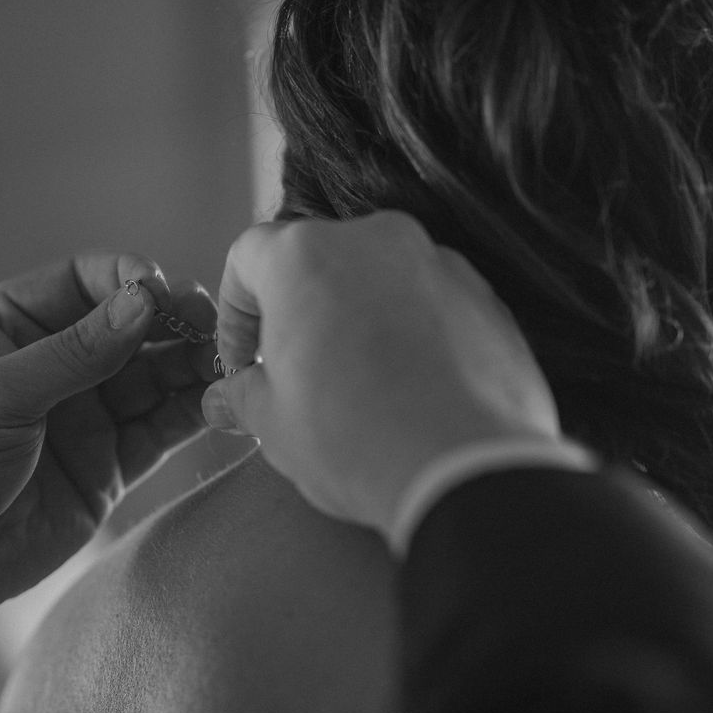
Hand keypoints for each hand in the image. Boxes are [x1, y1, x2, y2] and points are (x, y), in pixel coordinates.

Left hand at [0, 253, 218, 635]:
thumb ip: (73, 353)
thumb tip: (144, 302)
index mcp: (10, 325)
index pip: (84, 281)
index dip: (129, 278)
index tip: (164, 290)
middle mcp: (54, 363)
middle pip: (132, 325)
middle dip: (175, 321)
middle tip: (213, 327)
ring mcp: (84, 415)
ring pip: (155, 376)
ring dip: (194, 366)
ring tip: (228, 364)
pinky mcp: (107, 467)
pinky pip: (161, 430)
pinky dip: (194, 414)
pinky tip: (221, 403)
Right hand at [199, 213, 559, 538]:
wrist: (470, 472)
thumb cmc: (360, 441)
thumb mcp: (274, 425)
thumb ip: (243, 396)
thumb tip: (227, 398)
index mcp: (306, 256)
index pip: (249, 257)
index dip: (235, 312)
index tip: (243, 361)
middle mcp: (373, 240)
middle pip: (317, 262)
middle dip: (300, 313)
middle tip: (296, 375)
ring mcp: (436, 263)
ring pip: (377, 280)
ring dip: (358, 320)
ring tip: (359, 387)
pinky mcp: (485, 297)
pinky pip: (429, 303)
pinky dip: (412, 333)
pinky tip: (409, 390)